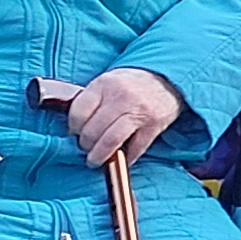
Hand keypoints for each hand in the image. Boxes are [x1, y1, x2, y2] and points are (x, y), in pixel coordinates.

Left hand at [66, 69, 186, 168]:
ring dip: (99, 156)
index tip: (75, 133)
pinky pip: (135, 149)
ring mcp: (139, 111)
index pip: (78, 112)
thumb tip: (75, 129)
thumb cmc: (132, 83)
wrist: (167, 79)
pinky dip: (126, 158)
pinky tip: (121, 158)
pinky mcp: (154, 125)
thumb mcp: (108, 82)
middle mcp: (121, 97)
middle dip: (85, 145)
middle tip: (86, 148)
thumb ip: (91, 100)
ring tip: (95, 160)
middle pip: (92, 130)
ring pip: (110, 142)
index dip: (73, 128)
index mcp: (105, 84)